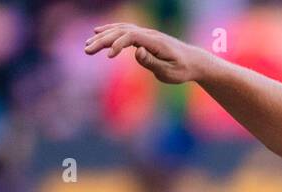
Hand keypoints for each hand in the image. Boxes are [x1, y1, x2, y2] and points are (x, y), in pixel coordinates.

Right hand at [84, 23, 205, 83]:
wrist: (194, 61)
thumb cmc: (182, 70)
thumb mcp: (170, 71)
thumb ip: (152, 62)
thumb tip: (136, 51)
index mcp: (155, 41)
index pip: (131, 36)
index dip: (117, 43)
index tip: (107, 56)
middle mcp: (149, 34)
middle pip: (121, 31)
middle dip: (102, 40)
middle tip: (86, 50)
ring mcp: (146, 33)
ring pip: (120, 29)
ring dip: (103, 35)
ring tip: (88, 45)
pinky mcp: (144, 37)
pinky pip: (124, 30)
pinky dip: (110, 31)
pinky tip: (98, 33)